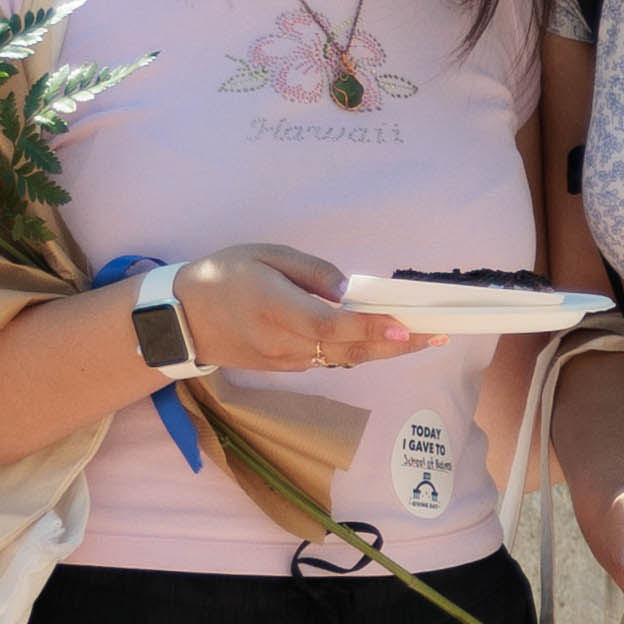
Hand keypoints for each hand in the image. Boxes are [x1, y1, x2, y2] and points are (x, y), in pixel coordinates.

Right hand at [166, 247, 431, 381]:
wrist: (183, 319)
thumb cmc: (225, 276)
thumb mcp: (264, 255)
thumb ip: (311, 272)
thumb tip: (350, 290)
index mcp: (276, 309)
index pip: (331, 325)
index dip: (370, 328)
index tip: (406, 327)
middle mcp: (284, 342)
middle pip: (349, 349)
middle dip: (397, 345)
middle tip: (440, 335)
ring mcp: (286, 361)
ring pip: (345, 359)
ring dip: (386, 351)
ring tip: (427, 339)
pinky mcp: (287, 368)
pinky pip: (332, 360)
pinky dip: (361, 351)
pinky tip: (388, 341)